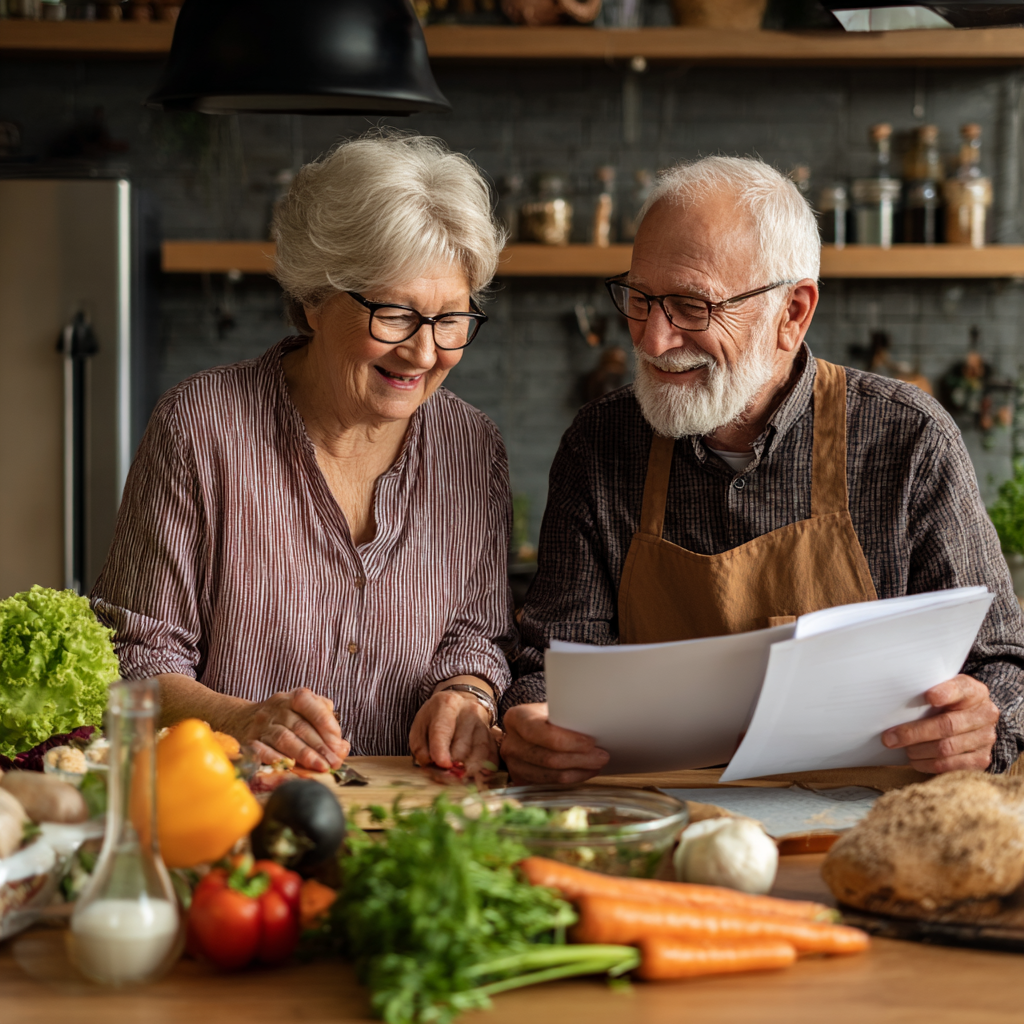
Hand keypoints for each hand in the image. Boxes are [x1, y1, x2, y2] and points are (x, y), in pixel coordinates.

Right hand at [236, 687, 348, 771]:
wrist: (246, 718)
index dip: (327, 726)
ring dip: (304, 755)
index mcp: (295, 697)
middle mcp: (278, 708)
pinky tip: (289, 767)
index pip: (313, 707)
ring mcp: (262, 724)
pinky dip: (275, 758)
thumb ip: (327, 724)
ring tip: (320, 767)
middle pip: (301, 727)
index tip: (338, 744)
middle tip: (334, 762)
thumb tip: (342, 747)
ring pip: (284, 739)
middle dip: (320, 747)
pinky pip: (261, 749)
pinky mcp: (250, 740)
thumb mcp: (308, 711)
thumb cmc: (287, 717)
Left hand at [409, 688, 498, 772]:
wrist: (462, 705)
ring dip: (469, 771)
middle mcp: (469, 711)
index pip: (443, 729)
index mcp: (447, 704)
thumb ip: (421, 748)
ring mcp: (484, 723)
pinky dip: (486, 769)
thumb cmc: (436, 719)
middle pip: (463, 746)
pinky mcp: (493, 736)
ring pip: (480, 752)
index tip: (442, 765)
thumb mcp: (420, 726)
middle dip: (453, 766)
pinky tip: (479, 775)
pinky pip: (492, 755)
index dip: (441, 750)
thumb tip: (434, 766)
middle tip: (445, 777)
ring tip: (460, 780)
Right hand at [501, 702, 608, 783]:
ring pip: (550, 774)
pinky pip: (549, 784)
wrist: (534, 728)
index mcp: (516, 718)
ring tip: (597, 764)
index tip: (591, 742)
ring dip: (578, 771)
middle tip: (602, 756)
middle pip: (548, 758)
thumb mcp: (554, 708)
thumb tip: (596, 722)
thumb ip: (566, 715)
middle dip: (579, 759)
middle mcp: (510, 742)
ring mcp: (513, 763)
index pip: (542, 733)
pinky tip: (584, 771)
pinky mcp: (521, 779)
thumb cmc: (549, 716)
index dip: (569, 741)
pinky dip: (571, 778)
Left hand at [881, 674, 999, 772]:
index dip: (946, 693)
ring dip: (918, 751)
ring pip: (946, 748)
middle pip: (947, 725)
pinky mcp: (982, 759)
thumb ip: (926, 689)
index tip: (928, 696)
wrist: (973, 722)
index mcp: (974, 691)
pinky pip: (951, 766)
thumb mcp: (942, 690)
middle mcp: (985, 714)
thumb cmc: (948, 704)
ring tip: (902, 749)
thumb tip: (893, 698)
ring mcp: (986, 738)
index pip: (961, 688)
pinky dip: (928, 765)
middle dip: (914, 733)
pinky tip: (915, 760)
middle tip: (889, 738)